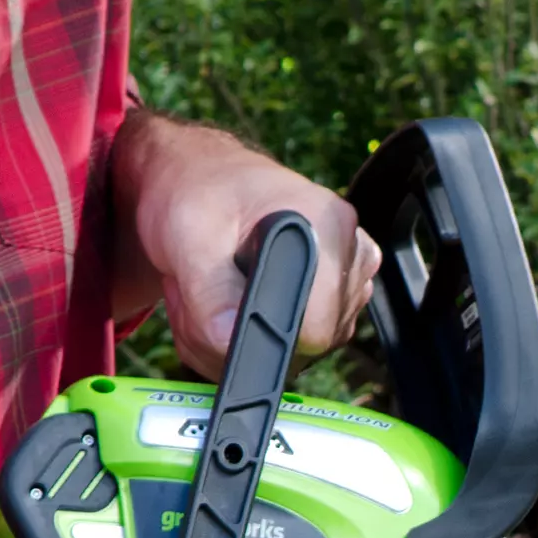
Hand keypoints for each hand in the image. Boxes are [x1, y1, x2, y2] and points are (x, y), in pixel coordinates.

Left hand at [112, 112, 381, 378]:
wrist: (198, 178)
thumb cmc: (197, 192)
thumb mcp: (189, 234)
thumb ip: (209, 291)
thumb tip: (230, 341)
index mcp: (328, 227)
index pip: (315, 328)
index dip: (263, 338)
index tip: (217, 311)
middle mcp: (349, 257)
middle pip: (303, 350)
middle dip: (235, 340)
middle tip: (198, 296)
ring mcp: (344, 285)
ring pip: (292, 359)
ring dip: (230, 342)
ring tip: (209, 293)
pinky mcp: (329, 306)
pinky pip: (288, 356)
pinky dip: (240, 343)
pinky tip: (223, 304)